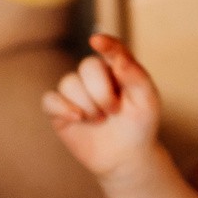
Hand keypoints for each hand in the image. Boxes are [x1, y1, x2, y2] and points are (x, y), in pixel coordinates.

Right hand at [41, 34, 164, 177]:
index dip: (104, 43)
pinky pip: (50, 100)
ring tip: (100, 120)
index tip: (97, 41)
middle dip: (101, 92)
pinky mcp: (60, 110)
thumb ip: (136, 77)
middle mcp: (95, 75)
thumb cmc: (139, 125)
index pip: (110, 48)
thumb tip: (118, 58)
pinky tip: (77, 118)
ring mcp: (76, 92)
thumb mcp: (147, 102)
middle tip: (114, 112)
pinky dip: (62, 108)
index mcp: (118, 67)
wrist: (125, 157)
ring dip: (87, 105)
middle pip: (87, 66)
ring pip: (69, 83)